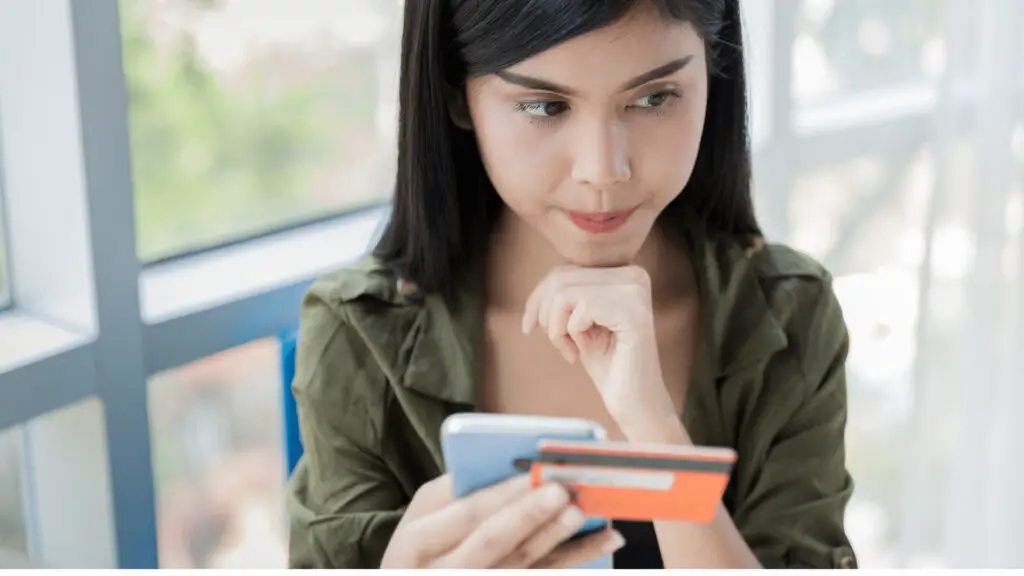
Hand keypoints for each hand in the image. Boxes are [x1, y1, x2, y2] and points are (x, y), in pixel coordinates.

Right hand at [380, 474, 624, 568]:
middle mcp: (442, 574)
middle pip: (493, 544)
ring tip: (585, 513)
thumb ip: (452, 488)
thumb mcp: (422, 515)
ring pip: (522, 566)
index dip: (502, 496)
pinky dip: (575, 559)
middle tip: (565, 492)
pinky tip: (602, 540)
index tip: (534, 474)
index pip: (465, 516)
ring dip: (559, 539)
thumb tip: (502, 461)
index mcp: (415, 543)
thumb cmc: (424, 544)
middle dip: (531, 516)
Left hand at [521, 265, 675, 431]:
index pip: (564, 270)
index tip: (531, 327)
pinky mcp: (633, 313)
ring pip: (565, 293)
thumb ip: (561, 299)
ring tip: (571, 350)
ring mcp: (635, 292)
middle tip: (558, 344)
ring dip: (556, 328)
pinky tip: (584, 351)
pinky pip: (580, 309)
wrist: (634, 402)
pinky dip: (571, 333)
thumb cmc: (608, 364)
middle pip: (561, 279)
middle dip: (545, 314)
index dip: (538, 299)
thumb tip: (535, 294)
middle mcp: (633, 275)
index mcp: (622, 272)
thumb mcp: (577, 323)